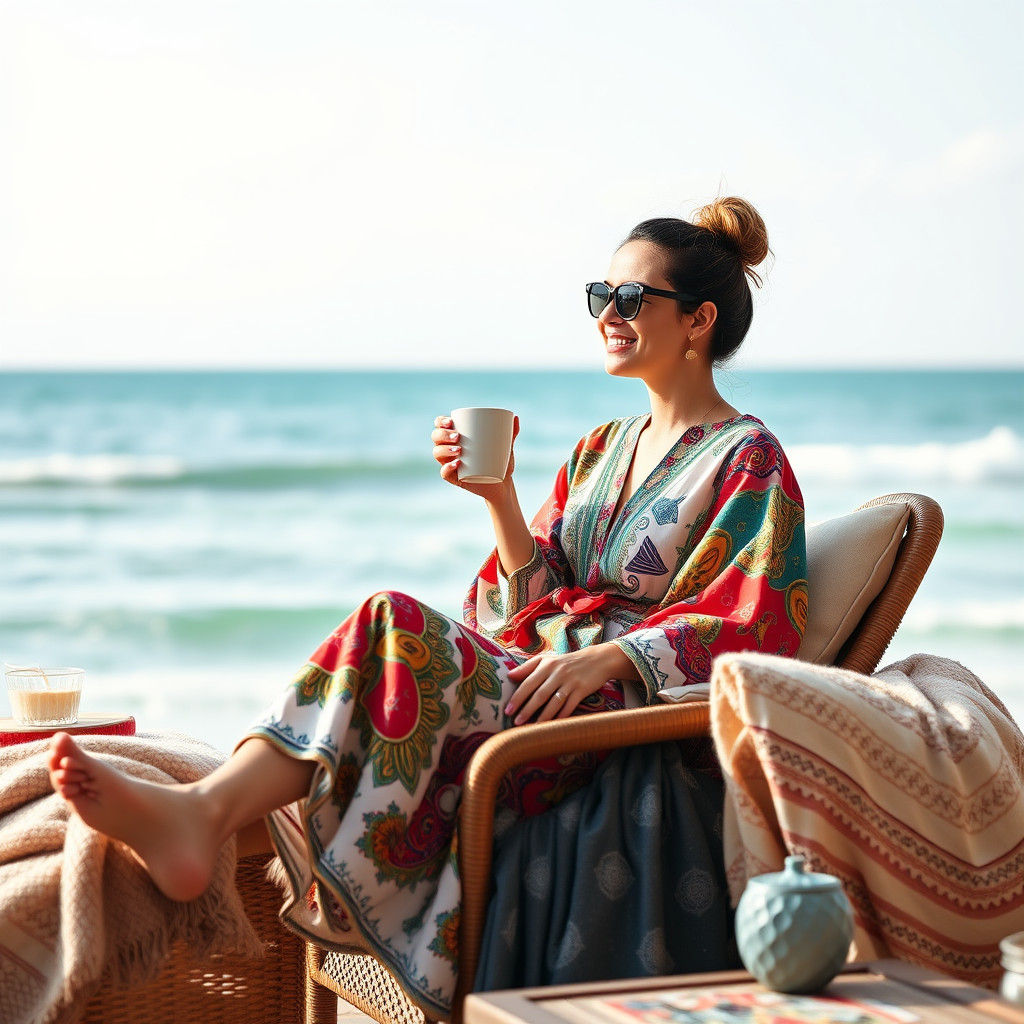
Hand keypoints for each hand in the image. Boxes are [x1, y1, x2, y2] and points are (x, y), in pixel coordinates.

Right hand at [431, 413, 518, 499]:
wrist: (502, 484)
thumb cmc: (500, 462)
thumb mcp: (506, 446)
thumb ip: (511, 432)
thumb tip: (515, 417)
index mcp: (457, 437)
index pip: (441, 425)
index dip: (441, 421)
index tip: (451, 422)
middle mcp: (450, 449)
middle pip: (436, 437)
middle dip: (443, 435)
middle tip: (458, 437)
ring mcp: (450, 463)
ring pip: (437, 453)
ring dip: (444, 449)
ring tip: (459, 449)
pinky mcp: (454, 478)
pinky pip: (444, 473)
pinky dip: (447, 467)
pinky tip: (456, 463)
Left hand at [504, 645, 632, 724]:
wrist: (596, 659)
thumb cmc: (566, 662)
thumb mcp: (547, 660)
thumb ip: (527, 667)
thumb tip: (508, 676)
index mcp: (546, 665)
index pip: (528, 683)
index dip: (517, 697)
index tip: (508, 710)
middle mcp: (558, 673)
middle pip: (540, 694)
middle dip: (527, 710)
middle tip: (516, 722)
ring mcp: (570, 682)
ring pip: (554, 702)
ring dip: (543, 717)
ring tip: (532, 728)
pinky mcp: (582, 690)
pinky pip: (570, 706)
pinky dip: (561, 716)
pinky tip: (554, 725)